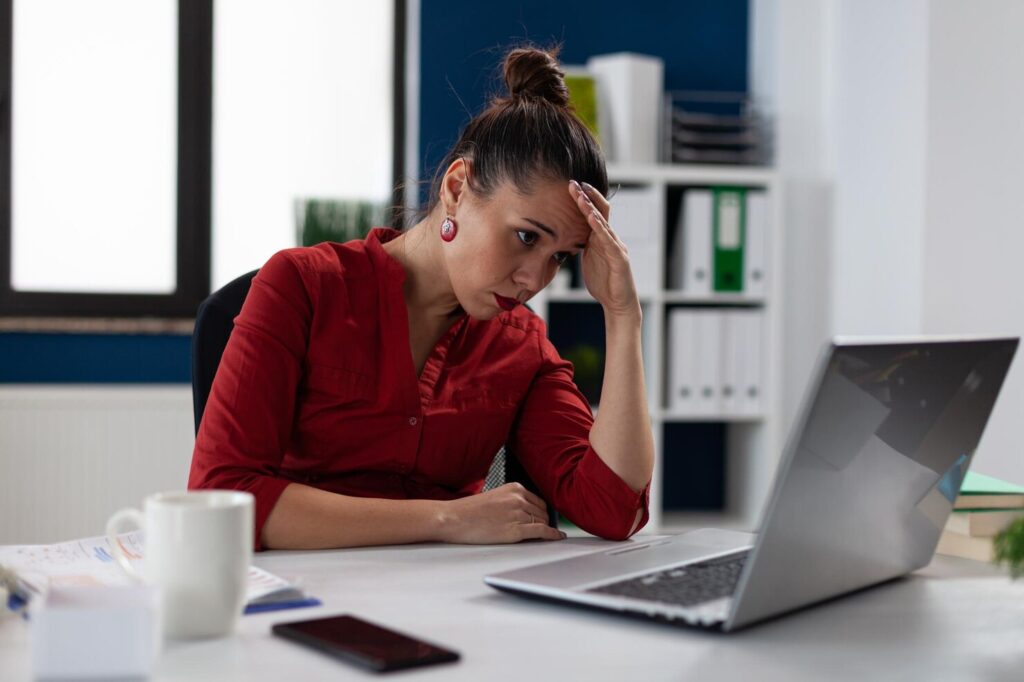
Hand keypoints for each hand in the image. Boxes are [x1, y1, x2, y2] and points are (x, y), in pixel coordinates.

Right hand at [437, 483, 565, 543]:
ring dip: (545, 529)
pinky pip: (541, 532)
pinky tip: (557, 537)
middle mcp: (518, 498)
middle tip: (544, 530)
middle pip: (542, 512)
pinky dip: (552, 535)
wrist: (454, 518)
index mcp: (514, 488)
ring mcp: (518, 513)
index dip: (541, 512)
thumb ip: (511, 502)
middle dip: (544, 521)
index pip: (538, 501)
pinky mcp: (516, 529)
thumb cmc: (469, 511)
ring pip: (542, 522)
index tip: (545, 518)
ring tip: (546, 536)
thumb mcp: (494, 498)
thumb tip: (526, 513)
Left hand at [569, 180, 640, 319]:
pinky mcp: (620, 259)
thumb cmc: (604, 284)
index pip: (593, 213)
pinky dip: (600, 228)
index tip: (571, 186)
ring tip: (580, 195)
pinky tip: (592, 218)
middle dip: (587, 196)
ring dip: (590, 208)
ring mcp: (616, 247)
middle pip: (600, 211)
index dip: (583, 199)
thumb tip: (566, 237)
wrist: (618, 304)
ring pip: (603, 223)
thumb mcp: (588, 260)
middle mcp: (610, 239)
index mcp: (601, 239)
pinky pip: (609, 240)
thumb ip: (582, 246)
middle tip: (573, 183)